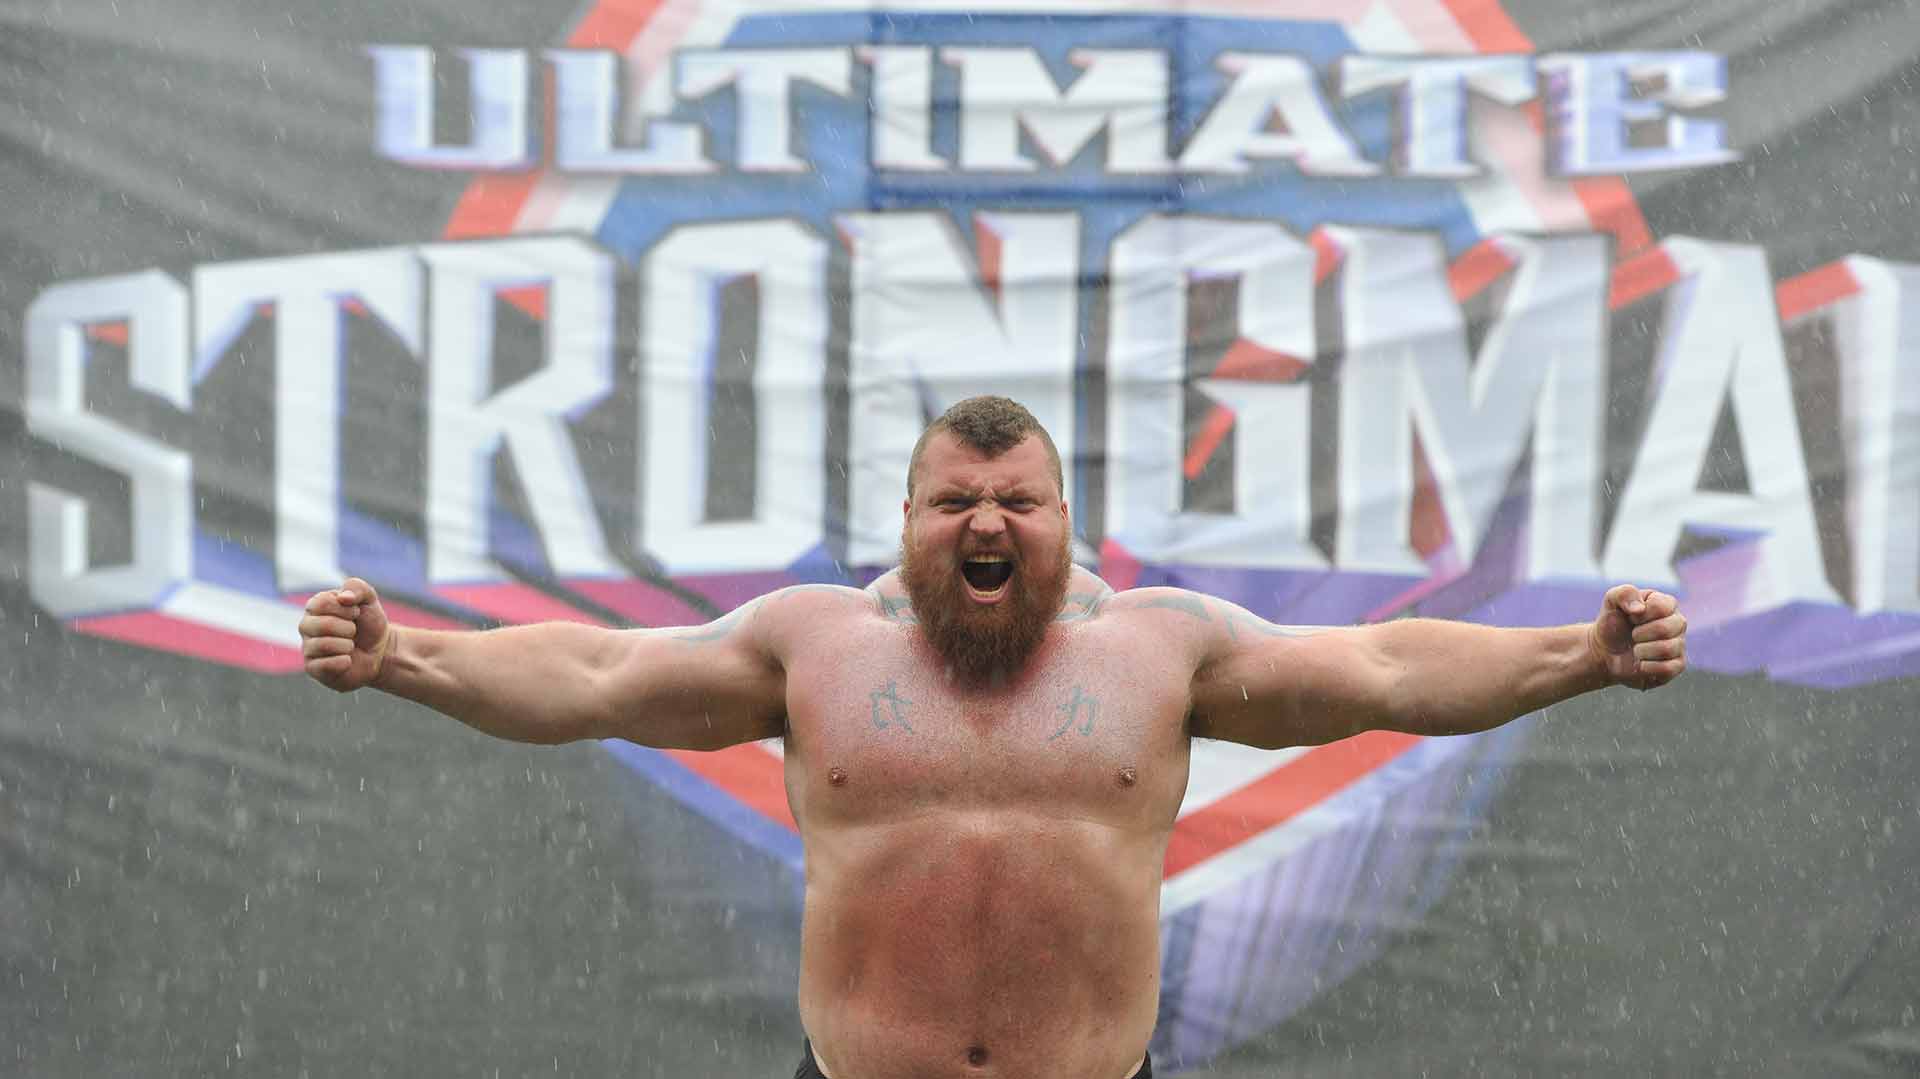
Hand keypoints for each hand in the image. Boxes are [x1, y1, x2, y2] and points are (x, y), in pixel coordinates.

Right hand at [300, 577, 394, 691]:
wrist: (381, 652)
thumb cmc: (369, 624)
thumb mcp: (369, 599)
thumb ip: (357, 588)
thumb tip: (343, 598)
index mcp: (315, 606)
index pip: (322, 603)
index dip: (345, 609)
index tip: (356, 613)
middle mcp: (307, 626)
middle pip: (322, 625)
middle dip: (348, 628)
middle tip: (354, 631)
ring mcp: (308, 648)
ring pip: (323, 645)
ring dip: (347, 645)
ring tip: (351, 646)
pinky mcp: (313, 668)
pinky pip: (324, 665)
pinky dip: (344, 662)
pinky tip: (348, 660)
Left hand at [1588, 584, 1686, 690]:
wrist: (1605, 651)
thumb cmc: (1612, 623)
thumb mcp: (1612, 601)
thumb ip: (1624, 593)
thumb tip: (1639, 609)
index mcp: (1666, 603)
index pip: (1662, 607)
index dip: (1640, 615)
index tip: (1631, 617)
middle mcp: (1677, 623)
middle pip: (1667, 628)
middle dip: (1640, 633)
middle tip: (1632, 635)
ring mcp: (1679, 644)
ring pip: (1667, 649)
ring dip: (1641, 650)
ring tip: (1635, 649)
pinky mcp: (1677, 665)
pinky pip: (1668, 668)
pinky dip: (1647, 667)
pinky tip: (1640, 663)